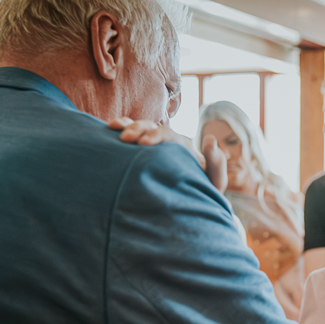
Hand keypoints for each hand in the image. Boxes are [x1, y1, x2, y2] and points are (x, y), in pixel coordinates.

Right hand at [107, 118, 226, 191]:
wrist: (192, 197)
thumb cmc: (203, 190)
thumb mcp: (214, 181)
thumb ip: (216, 163)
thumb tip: (210, 139)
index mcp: (183, 147)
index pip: (169, 135)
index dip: (156, 136)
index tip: (143, 145)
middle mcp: (168, 141)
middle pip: (152, 127)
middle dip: (138, 130)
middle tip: (125, 139)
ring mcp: (155, 144)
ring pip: (140, 127)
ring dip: (127, 125)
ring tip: (113, 128)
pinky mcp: (143, 149)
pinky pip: (131, 134)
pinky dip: (121, 127)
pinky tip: (108, 129)